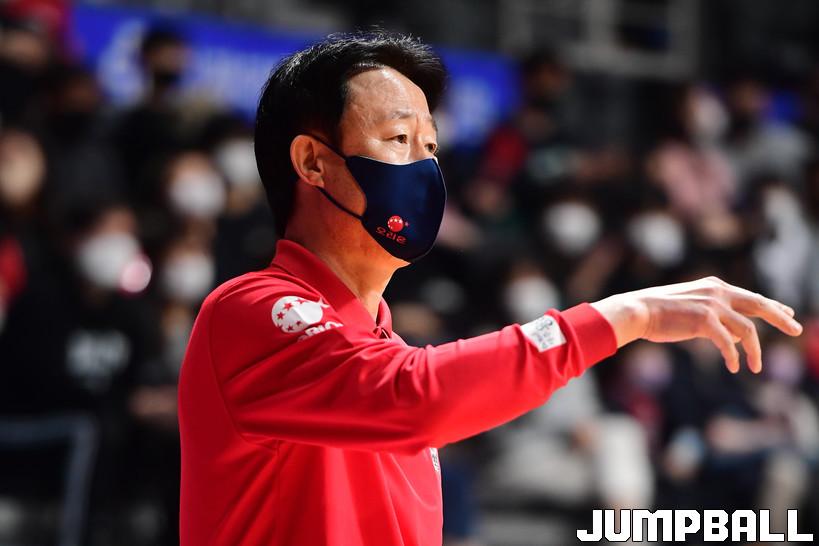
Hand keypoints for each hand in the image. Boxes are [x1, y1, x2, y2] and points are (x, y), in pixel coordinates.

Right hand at [591, 276, 801, 372]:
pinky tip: (734, 366)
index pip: (750, 296)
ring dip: (754, 351)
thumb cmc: (659, 313)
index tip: (786, 312)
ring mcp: (712, 305)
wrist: (637, 312)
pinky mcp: (704, 320)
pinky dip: (733, 356)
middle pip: (759, 304)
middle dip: (780, 318)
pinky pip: (727, 343)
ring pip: (747, 330)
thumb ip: (716, 318)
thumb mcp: (692, 310)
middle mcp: (717, 291)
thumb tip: (737, 336)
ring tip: (756, 366)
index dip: (771, 305)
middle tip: (796, 329)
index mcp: (714, 286)